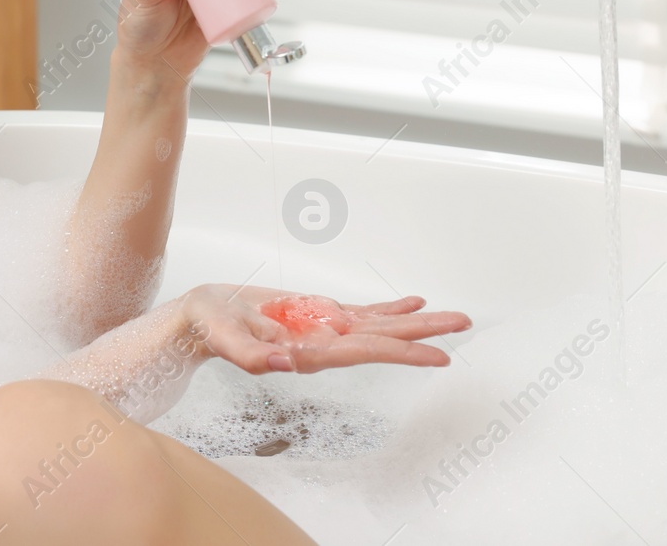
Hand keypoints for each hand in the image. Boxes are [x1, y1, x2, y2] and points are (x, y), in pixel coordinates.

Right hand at [180, 283, 471, 373]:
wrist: (203, 319)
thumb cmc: (210, 328)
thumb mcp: (223, 338)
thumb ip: (250, 355)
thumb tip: (280, 363)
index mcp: (309, 351)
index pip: (367, 351)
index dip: (405, 352)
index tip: (439, 355)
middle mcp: (325, 342)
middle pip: (385, 337)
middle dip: (424, 332)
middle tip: (464, 323)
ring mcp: (325, 329)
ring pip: (380, 325)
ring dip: (415, 320)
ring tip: (450, 315)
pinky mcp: (318, 316)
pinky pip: (362, 313)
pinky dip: (389, 308)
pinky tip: (412, 303)